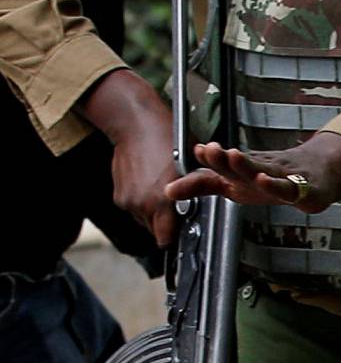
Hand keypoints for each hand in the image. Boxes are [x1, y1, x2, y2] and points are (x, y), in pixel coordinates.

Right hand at [80, 66, 180, 248]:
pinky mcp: (118, 196)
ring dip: (154, 213)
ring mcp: (128, 201)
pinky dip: (142, 203)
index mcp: (161, 200)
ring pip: (145, 221)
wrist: (136, 124)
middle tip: (175, 206)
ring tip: (161, 192)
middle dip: (166, 223)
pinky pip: (134, 209)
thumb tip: (200, 210)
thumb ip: (192, 194)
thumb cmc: (168, 140)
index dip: (176, 236)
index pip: (167, 238)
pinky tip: (149, 185)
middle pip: (156, 231)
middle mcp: (142, 205)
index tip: (182, 230)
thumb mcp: (192, 168)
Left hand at [164, 130, 340, 212]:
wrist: (321, 171)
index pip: (221, 167)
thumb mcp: (235, 184)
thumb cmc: (273, 177)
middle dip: (224, 159)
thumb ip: (203, 186)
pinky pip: (289, 189)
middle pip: (240, 164)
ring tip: (232, 156)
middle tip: (209, 149)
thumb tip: (166, 191)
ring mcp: (283, 178)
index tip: (198, 150)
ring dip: (247, 164)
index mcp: (242, 172)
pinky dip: (276, 185)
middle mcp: (260, 170)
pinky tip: (264, 180)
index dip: (210, 160)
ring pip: (263, 170)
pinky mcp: (304, 191)